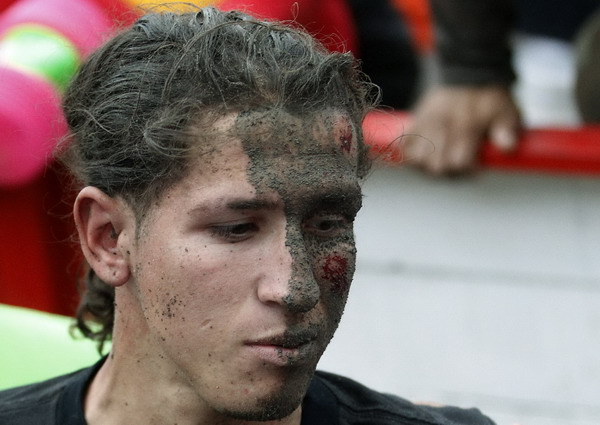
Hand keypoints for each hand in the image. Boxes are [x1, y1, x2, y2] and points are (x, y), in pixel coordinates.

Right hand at [404, 85, 520, 174]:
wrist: (468, 72)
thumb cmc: (489, 99)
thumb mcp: (507, 110)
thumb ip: (508, 129)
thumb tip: (506, 147)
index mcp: (466, 126)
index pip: (458, 162)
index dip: (468, 170)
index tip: (475, 165)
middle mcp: (443, 126)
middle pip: (436, 166)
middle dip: (449, 171)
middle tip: (459, 162)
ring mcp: (426, 124)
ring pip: (418, 159)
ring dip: (429, 164)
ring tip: (442, 159)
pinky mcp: (416, 121)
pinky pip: (404, 145)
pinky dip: (411, 153)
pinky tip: (425, 153)